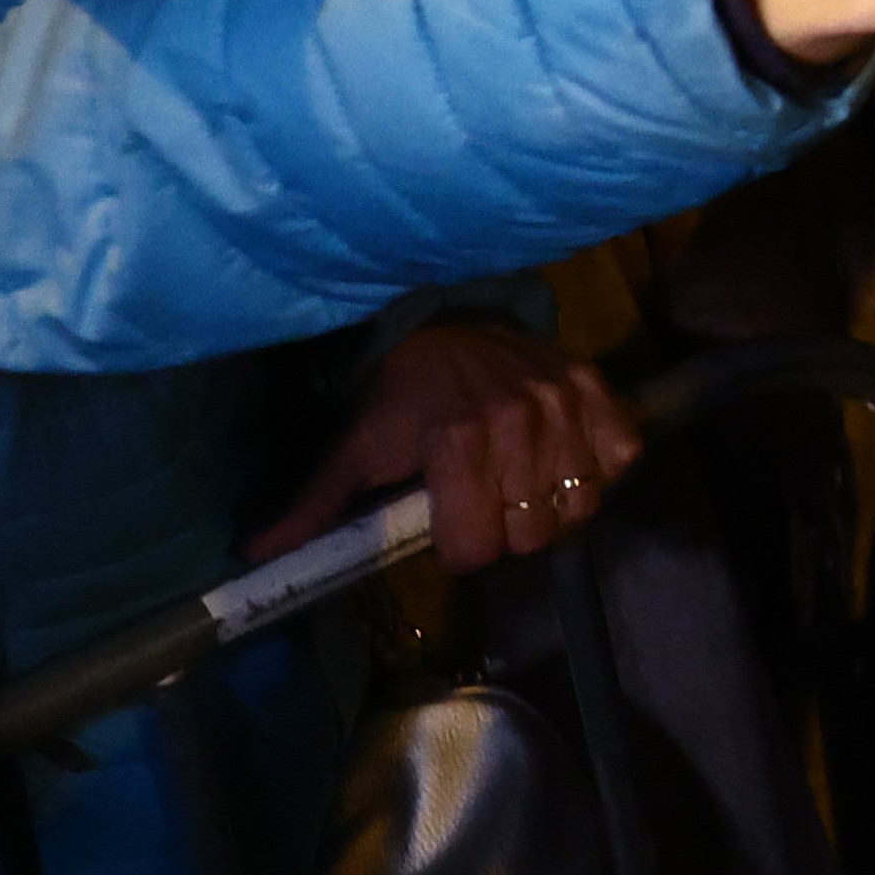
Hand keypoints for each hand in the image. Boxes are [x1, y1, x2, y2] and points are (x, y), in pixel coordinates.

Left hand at [251, 319, 645, 576]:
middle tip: (486, 509)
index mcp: (456, 439)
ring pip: (578, 507)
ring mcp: (564, 405)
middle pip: (529, 537)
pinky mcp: (598, 391)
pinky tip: (564, 464)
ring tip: (524, 492)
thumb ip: (315, 507)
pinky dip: (597, 472)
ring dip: (552, 511)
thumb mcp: (354, 447)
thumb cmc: (400, 393)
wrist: (451, 320)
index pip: (475, 548)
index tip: (450, 531)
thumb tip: (255, 554)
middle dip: (504, 535)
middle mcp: (517, 421)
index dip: (459, 549)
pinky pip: (620, 460)